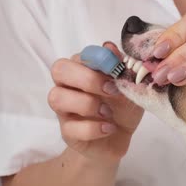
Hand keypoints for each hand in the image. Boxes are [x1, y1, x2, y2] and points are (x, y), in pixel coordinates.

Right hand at [48, 42, 143, 165]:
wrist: (119, 138)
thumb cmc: (121, 107)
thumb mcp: (129, 86)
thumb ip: (121, 67)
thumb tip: (109, 47)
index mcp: (83, 70)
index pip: (78, 55)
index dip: (96, 59)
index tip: (117, 69)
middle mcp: (68, 86)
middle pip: (59, 70)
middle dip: (87, 78)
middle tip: (111, 90)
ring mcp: (64, 109)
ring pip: (56, 98)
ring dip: (86, 104)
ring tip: (108, 113)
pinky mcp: (67, 132)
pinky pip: (70, 128)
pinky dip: (94, 128)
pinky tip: (110, 128)